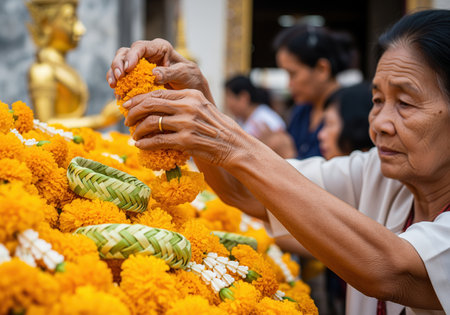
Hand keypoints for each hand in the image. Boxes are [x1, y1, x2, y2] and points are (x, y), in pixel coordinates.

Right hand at [106, 39, 212, 100]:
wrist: (192, 90)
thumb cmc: (190, 78)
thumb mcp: (184, 74)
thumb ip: (170, 73)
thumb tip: (154, 74)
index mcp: (159, 48)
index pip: (140, 47)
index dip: (131, 56)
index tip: (128, 69)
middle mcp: (147, 54)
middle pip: (125, 53)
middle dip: (118, 64)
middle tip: (118, 78)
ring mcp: (140, 66)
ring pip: (120, 65)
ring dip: (114, 75)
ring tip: (114, 86)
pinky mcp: (137, 78)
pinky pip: (123, 79)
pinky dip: (119, 86)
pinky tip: (118, 95)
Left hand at [124, 88, 250, 166]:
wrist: (234, 146)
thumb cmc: (217, 128)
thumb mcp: (202, 108)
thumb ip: (183, 104)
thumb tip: (157, 106)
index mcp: (190, 95)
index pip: (158, 93)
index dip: (139, 99)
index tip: (129, 105)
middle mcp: (187, 106)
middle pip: (150, 104)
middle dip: (133, 112)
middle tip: (126, 120)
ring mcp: (186, 124)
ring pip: (151, 123)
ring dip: (138, 130)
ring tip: (134, 136)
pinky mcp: (186, 141)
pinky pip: (157, 140)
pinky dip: (145, 143)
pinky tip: (140, 146)